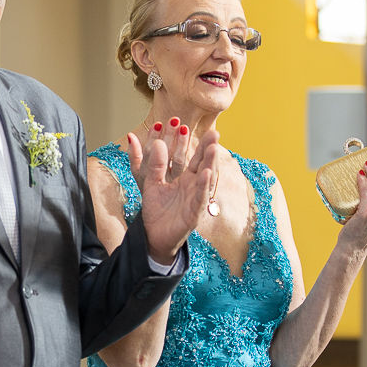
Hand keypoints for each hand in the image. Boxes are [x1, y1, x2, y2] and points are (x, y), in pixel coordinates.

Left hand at [129, 122, 218, 263]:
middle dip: (209, 150)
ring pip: (205, 180)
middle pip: (204, 166)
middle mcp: (193, 188)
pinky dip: (203, 186)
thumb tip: (156, 142)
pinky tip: (206, 174)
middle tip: (215, 133)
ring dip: (210, 164)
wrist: (153, 236)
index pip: (195, 159)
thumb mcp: (151, 183)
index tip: (208, 129)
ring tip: (213, 149)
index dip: (201, 145)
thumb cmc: (156, 211)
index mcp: (185, 179)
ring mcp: (195, 200)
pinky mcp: (193, 214)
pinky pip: (200, 198)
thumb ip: (155, 164)